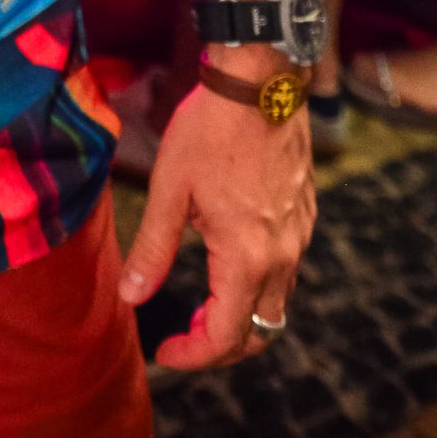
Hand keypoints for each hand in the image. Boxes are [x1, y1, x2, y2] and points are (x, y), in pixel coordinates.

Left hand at [117, 79, 314, 369]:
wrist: (260, 81)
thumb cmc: (209, 129)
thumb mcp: (170, 187)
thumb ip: (152, 248)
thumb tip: (131, 297)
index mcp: (247, 257)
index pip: (224, 337)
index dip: (193, 356)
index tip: (164, 351)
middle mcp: (282, 256)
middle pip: (259, 333)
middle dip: (220, 347)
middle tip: (184, 335)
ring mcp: (299, 237)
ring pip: (277, 305)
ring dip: (242, 316)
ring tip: (202, 303)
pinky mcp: (305, 216)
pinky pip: (288, 271)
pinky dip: (259, 286)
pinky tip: (229, 262)